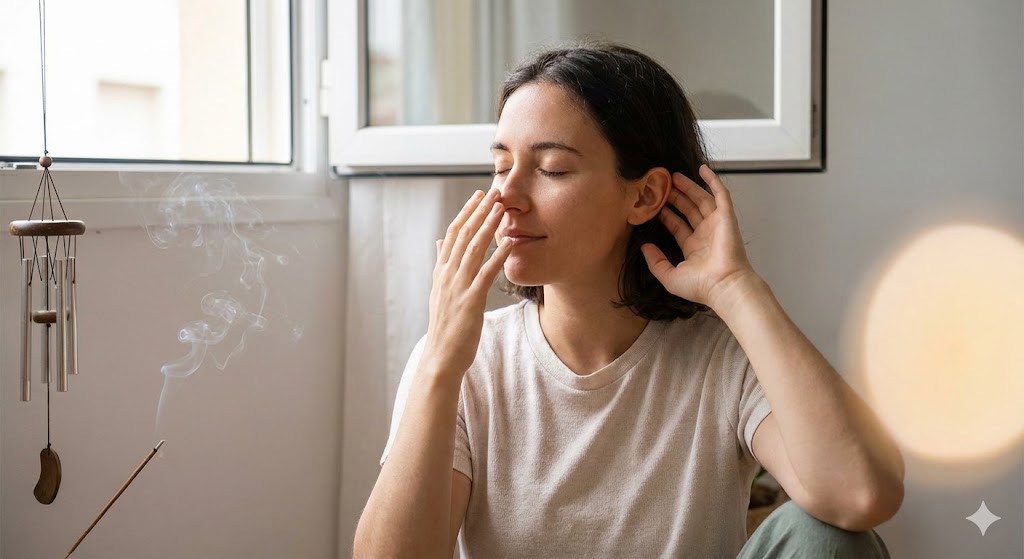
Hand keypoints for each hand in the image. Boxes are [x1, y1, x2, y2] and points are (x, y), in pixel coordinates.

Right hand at [421, 188, 511, 380]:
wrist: (440, 357)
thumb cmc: (445, 327)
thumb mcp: (440, 292)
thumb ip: (441, 265)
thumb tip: (439, 242)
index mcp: (441, 272)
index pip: (452, 234)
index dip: (466, 213)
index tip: (478, 195)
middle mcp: (447, 275)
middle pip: (463, 235)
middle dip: (479, 212)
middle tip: (494, 192)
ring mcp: (458, 287)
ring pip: (473, 249)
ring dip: (488, 227)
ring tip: (502, 209)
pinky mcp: (470, 301)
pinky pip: (486, 274)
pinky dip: (498, 257)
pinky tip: (510, 244)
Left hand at [640, 165, 758, 310]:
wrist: (724, 285)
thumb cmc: (701, 286)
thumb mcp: (669, 276)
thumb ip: (655, 262)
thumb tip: (644, 247)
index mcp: (694, 249)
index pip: (677, 226)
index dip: (666, 215)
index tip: (653, 205)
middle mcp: (706, 235)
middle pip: (688, 210)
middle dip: (675, 198)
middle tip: (662, 186)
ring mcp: (717, 225)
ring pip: (701, 200)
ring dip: (689, 187)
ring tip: (673, 176)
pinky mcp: (727, 217)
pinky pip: (721, 194)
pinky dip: (713, 181)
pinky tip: (702, 169)